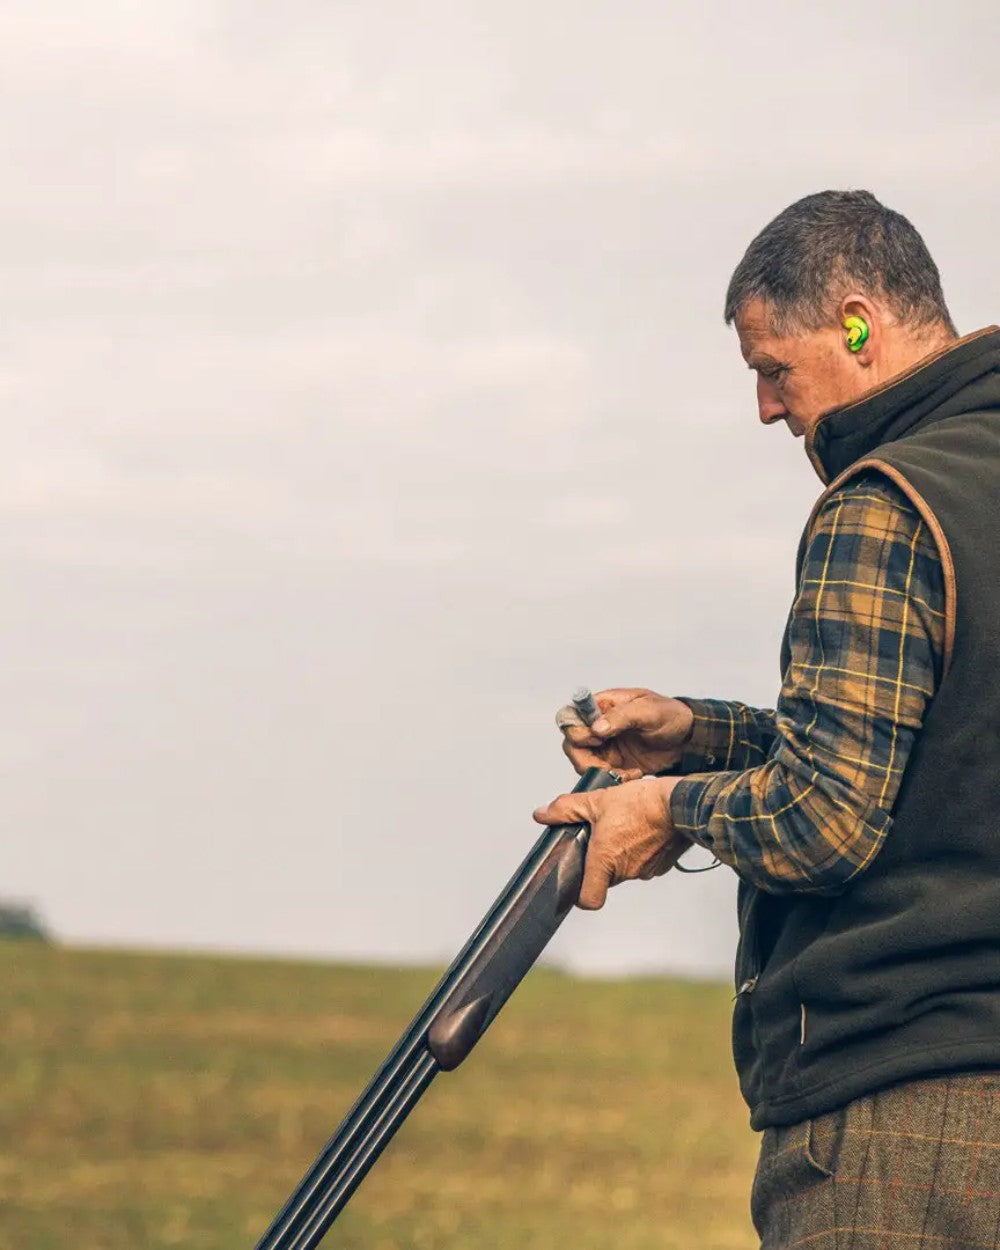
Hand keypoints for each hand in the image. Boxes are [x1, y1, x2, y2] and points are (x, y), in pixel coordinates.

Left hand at [532, 775, 686, 909]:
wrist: (681, 803)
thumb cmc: (642, 804)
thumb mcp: (597, 800)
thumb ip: (567, 809)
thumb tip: (543, 813)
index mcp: (606, 861)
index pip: (589, 900)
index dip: (579, 895)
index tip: (576, 882)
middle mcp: (626, 872)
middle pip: (606, 878)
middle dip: (602, 861)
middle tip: (601, 837)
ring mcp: (646, 871)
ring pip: (626, 869)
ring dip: (622, 854)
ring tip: (624, 827)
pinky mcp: (662, 865)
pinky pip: (645, 864)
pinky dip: (641, 851)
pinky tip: (641, 830)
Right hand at [555, 688, 694, 780]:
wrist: (688, 739)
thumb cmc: (670, 715)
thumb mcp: (649, 710)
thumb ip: (621, 716)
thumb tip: (596, 727)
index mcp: (602, 706)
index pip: (571, 716)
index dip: (576, 730)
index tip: (596, 740)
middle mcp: (598, 726)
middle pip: (572, 743)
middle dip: (586, 758)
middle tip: (608, 765)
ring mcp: (604, 746)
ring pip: (582, 762)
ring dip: (599, 772)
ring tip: (624, 774)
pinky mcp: (614, 764)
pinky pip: (600, 775)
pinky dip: (612, 780)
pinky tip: (633, 776)